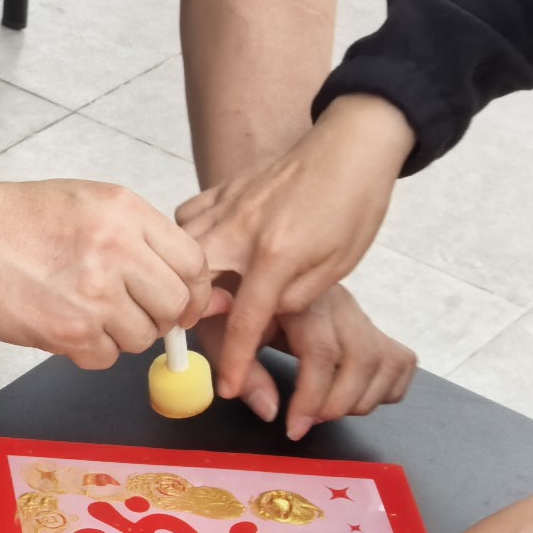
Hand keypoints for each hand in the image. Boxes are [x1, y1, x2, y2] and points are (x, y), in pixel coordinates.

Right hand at [0, 175, 210, 363]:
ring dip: (122, 334)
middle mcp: (116, 250)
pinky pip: (106, 357)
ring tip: (88, 312)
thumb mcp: (91, 203)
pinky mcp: (69, 330)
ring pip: (142, 337)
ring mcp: (93, 293)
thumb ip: (142, 237)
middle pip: (175, 304)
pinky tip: (67, 324)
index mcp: (126, 212)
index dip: (193, 290)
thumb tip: (193, 284)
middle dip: (162, 316)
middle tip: (137, 313)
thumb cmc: (20, 220)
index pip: (193, 262)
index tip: (183, 301)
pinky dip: (91, 350)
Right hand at [182, 95, 412, 406]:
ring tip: (197, 297)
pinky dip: (185, 239)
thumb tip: (261, 317)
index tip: (228, 388)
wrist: (354, 144)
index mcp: (273, 254)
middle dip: (189, 317)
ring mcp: (225, 204)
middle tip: (203, 336)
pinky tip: (200, 252)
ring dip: (182, 277)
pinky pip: (186, 217)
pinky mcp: (223, 188)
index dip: (234, 363)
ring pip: (179, 249)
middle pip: (189, 283)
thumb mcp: (335, 268)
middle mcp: (239, 228)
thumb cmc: (352, 204)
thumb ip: (293, 298)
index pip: (242, 322)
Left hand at [241, 282, 417, 438]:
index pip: (320, 350)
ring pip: (385, 361)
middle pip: (361, 357)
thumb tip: (271, 411)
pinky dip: (386, 389)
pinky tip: (352, 396)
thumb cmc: (232, 304)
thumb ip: (243, 371)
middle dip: (337, 403)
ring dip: (362, 399)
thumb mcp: (220, 331)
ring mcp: (358, 315)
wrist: (253, 274)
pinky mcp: (371, 327)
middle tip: (308, 421)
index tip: (293, 428)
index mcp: (298, 301)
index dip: (310, 397)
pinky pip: (400, 362)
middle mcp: (337, 304)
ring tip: (327, 410)